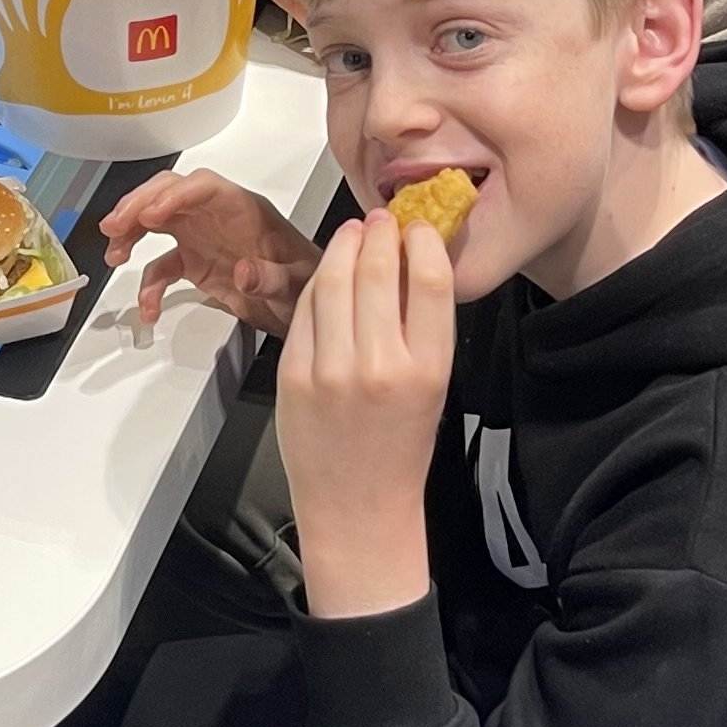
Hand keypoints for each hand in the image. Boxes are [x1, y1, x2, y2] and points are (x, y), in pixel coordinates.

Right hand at [101, 171, 318, 337]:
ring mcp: (204, 239)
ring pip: (157, 222)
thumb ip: (272, 277)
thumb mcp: (298, 283)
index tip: (152, 214)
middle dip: (139, 205)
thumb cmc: (310, 283)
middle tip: (116, 226)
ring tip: (114, 253)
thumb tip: (244, 271)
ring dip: (131, 233)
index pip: (203, 187)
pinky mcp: (196, 264)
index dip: (175, 196)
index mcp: (245, 210)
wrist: (310, 307)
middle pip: (171, 195)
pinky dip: (148, 285)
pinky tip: (148, 307)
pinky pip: (162, 267)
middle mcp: (219, 218)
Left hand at [276, 212, 453, 618]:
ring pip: (335, 281)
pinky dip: (316, 282)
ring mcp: (331, 369)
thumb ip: (422, 328)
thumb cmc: (400, 446)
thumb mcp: (433, 387)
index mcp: (428, 369)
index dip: (423, 242)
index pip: (430, 281)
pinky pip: (304, 310)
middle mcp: (380, 365)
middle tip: (382, 220)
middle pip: (379, 271)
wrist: (358, 506)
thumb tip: (411, 262)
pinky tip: (327, 270)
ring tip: (354, 233)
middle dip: (380, 234)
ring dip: (344, 246)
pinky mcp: (293, 374)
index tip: (419, 229)